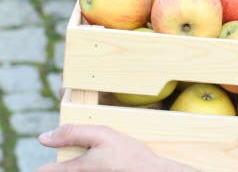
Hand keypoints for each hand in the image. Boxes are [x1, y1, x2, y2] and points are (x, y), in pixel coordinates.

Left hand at [36, 124, 195, 171]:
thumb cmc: (129, 155)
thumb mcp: (103, 135)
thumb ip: (73, 133)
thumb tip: (44, 137)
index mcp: (76, 169)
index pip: (45, 171)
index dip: (46, 164)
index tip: (55, 158)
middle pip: (62, 170)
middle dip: (69, 162)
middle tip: (89, 153)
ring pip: (77, 170)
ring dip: (83, 165)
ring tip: (103, 159)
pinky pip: (88, 171)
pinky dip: (94, 167)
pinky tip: (108, 164)